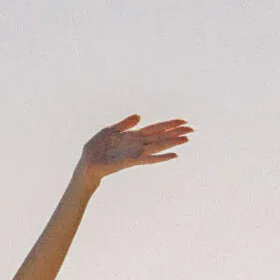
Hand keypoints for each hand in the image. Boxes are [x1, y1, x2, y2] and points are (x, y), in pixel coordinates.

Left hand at [77, 115, 192, 181]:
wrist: (86, 164)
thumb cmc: (96, 148)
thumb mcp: (109, 130)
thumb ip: (125, 124)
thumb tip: (140, 116)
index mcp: (133, 136)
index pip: (154, 128)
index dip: (168, 124)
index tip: (183, 121)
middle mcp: (137, 144)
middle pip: (160, 137)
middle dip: (175, 133)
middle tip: (192, 129)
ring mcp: (135, 153)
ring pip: (158, 146)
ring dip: (172, 143)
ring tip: (186, 139)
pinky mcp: (130, 161)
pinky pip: (148, 159)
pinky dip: (161, 157)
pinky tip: (173, 156)